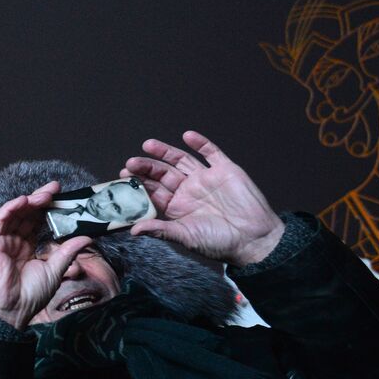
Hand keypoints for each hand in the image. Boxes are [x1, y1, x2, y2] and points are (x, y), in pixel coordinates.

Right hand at [0, 181, 94, 327]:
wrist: (12, 310)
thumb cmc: (30, 296)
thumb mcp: (55, 270)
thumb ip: (68, 251)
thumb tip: (87, 238)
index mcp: (26, 248)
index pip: (37, 222)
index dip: (48, 209)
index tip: (62, 198)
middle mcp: (13, 242)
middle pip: (26, 214)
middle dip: (40, 199)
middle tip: (55, 188)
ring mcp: (1, 241)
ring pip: (14, 213)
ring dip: (29, 201)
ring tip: (45, 194)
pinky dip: (11, 208)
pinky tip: (24, 200)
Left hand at [122, 131, 283, 266]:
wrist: (254, 239)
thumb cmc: (219, 242)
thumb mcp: (186, 237)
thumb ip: (161, 230)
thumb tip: (134, 231)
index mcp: (176, 206)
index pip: (153, 191)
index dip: (139, 183)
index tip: (124, 176)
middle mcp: (188, 190)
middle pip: (163, 173)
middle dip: (147, 167)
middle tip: (132, 163)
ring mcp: (206, 178)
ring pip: (181, 160)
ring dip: (165, 152)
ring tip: (148, 145)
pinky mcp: (225, 170)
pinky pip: (212, 153)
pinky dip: (201, 143)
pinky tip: (187, 136)